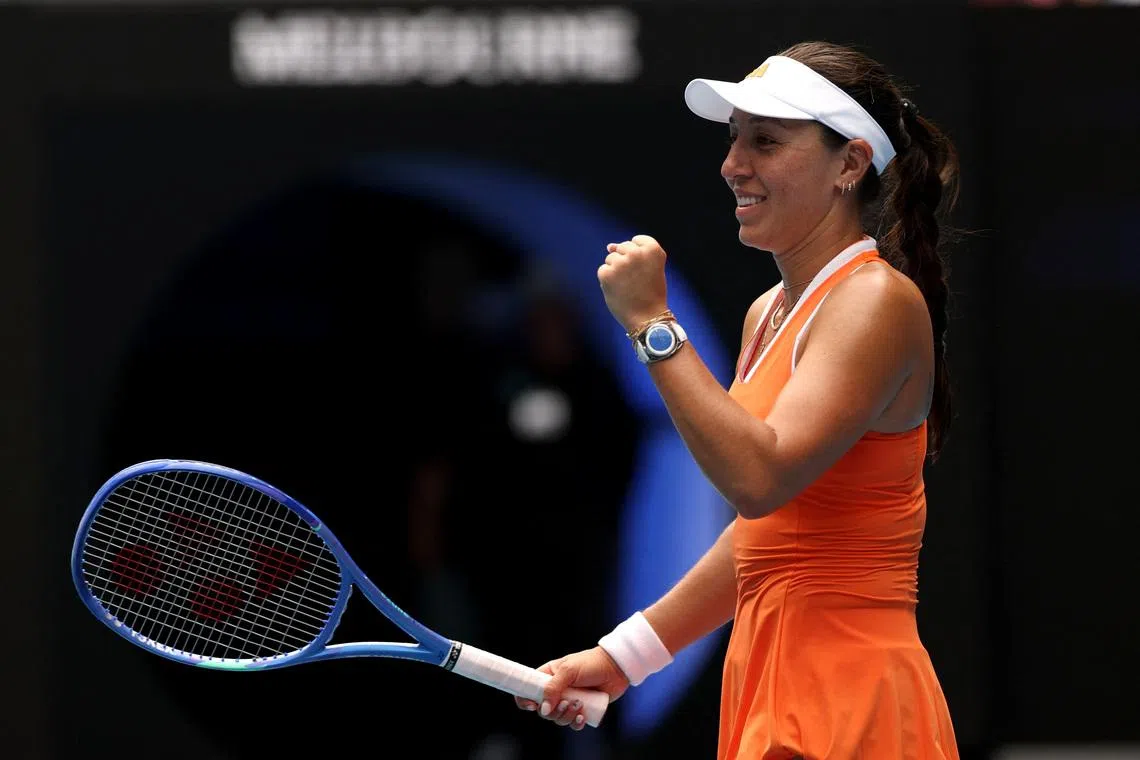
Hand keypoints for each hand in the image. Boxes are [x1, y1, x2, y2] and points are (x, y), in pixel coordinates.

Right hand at [514, 646, 630, 729]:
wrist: (615, 668)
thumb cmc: (590, 663)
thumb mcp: (569, 670)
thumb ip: (553, 688)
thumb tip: (544, 709)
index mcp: (548, 677)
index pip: (527, 690)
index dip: (525, 700)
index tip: (532, 706)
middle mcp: (556, 690)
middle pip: (543, 710)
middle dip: (554, 711)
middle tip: (567, 702)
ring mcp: (568, 701)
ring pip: (558, 718)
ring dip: (567, 716)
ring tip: (580, 705)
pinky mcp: (581, 710)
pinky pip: (572, 723)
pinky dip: (575, 723)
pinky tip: (583, 716)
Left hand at [597, 234, 668, 332]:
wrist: (647, 318)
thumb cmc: (650, 293)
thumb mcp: (650, 268)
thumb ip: (634, 253)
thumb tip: (609, 246)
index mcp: (653, 250)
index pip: (637, 241)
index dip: (639, 257)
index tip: (645, 271)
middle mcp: (636, 253)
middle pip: (622, 247)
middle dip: (626, 262)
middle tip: (637, 281)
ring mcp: (620, 263)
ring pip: (611, 259)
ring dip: (616, 271)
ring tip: (628, 287)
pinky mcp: (606, 273)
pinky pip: (603, 270)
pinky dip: (608, 281)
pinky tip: (619, 291)